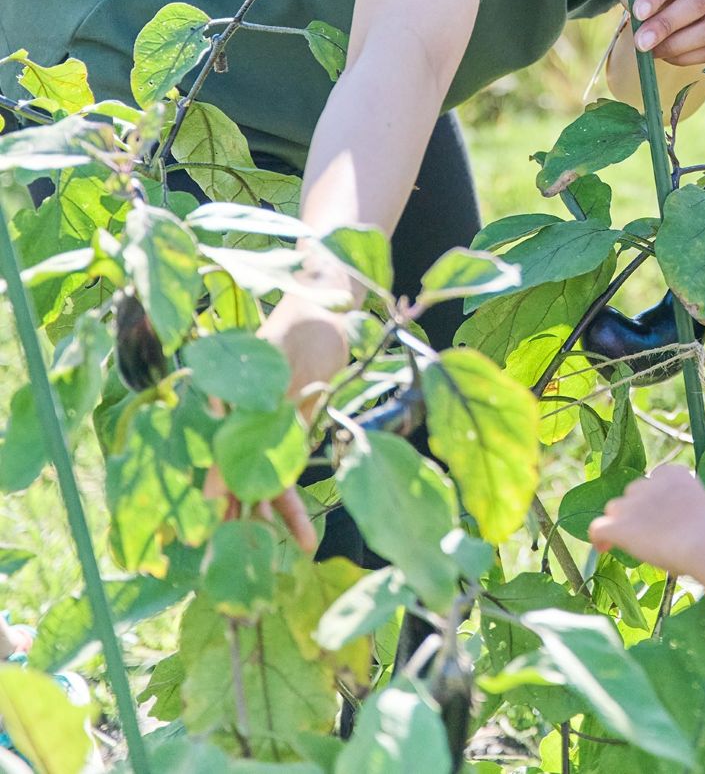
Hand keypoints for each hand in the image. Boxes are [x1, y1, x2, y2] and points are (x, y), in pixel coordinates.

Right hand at [210, 280, 349, 550]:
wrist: (328, 310)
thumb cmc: (298, 327)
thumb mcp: (281, 362)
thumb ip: (263, 405)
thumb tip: (227, 461)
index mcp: (228, 406)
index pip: (215, 453)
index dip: (212, 484)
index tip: (206, 515)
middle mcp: (242, 425)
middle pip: (234, 478)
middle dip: (234, 518)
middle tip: (231, 562)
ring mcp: (266, 432)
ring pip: (263, 485)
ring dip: (271, 520)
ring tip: (288, 555)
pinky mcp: (292, 434)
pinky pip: (288, 475)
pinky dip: (293, 505)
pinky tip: (302, 537)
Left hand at [588, 464, 704, 571]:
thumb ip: (688, 506)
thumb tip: (686, 521)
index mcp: (674, 473)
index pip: (656, 478)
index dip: (655, 497)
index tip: (659, 513)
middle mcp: (649, 482)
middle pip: (633, 492)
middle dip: (638, 509)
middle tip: (649, 531)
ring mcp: (632, 503)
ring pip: (615, 508)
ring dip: (621, 521)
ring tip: (631, 541)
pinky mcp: (620, 525)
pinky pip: (598, 527)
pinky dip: (599, 537)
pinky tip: (604, 547)